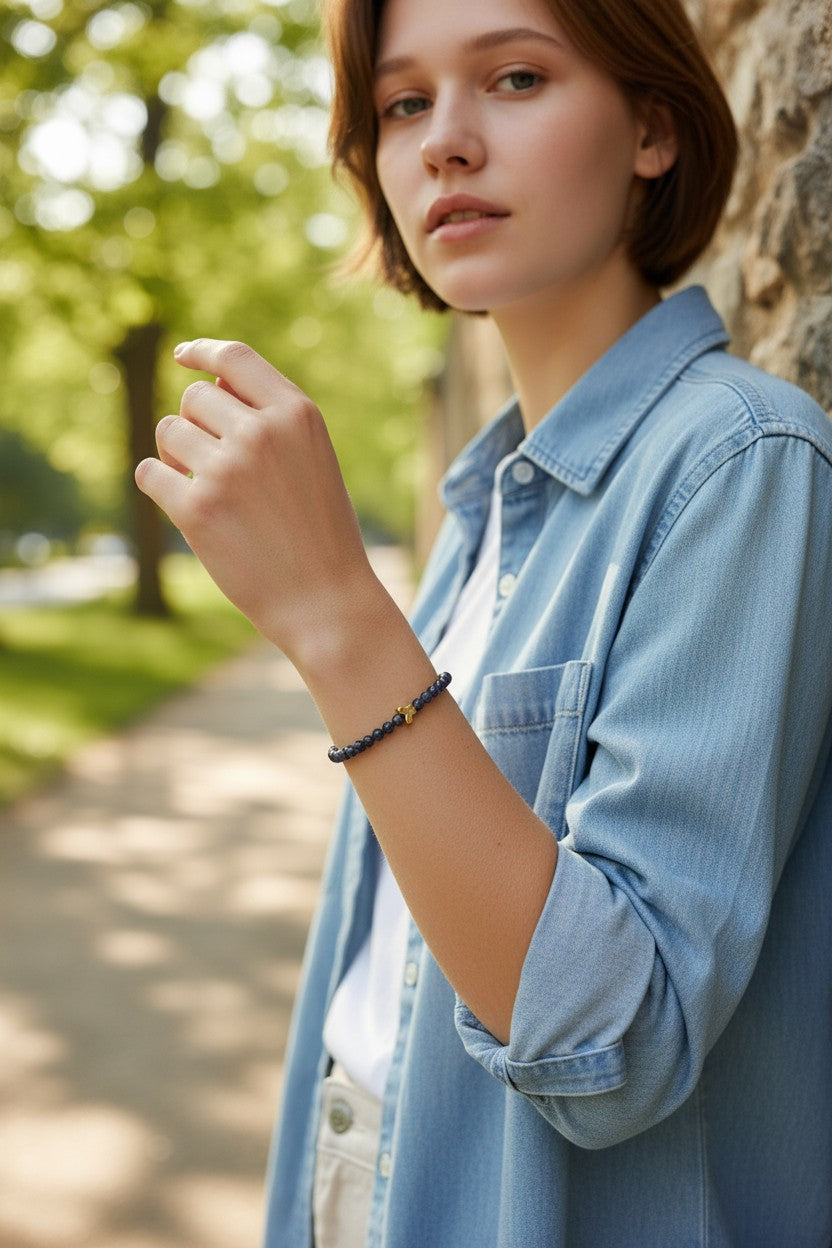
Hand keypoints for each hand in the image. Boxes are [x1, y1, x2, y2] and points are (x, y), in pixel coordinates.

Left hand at [135, 339, 377, 665]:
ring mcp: (227, 469)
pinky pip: (149, 472)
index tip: (183, 356)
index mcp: (297, 414)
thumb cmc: (321, 533)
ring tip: (204, 488)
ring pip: (169, 431)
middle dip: (195, 424)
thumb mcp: (313, 460)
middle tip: (211, 463)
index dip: (203, 351)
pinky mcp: (196, 508)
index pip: (235, 358)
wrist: (327, 601)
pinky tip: (180, 503)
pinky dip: (157, 484)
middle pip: (195, 397)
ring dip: (176, 456)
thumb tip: (207, 383)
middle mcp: (261, 433)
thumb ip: (271, 419)